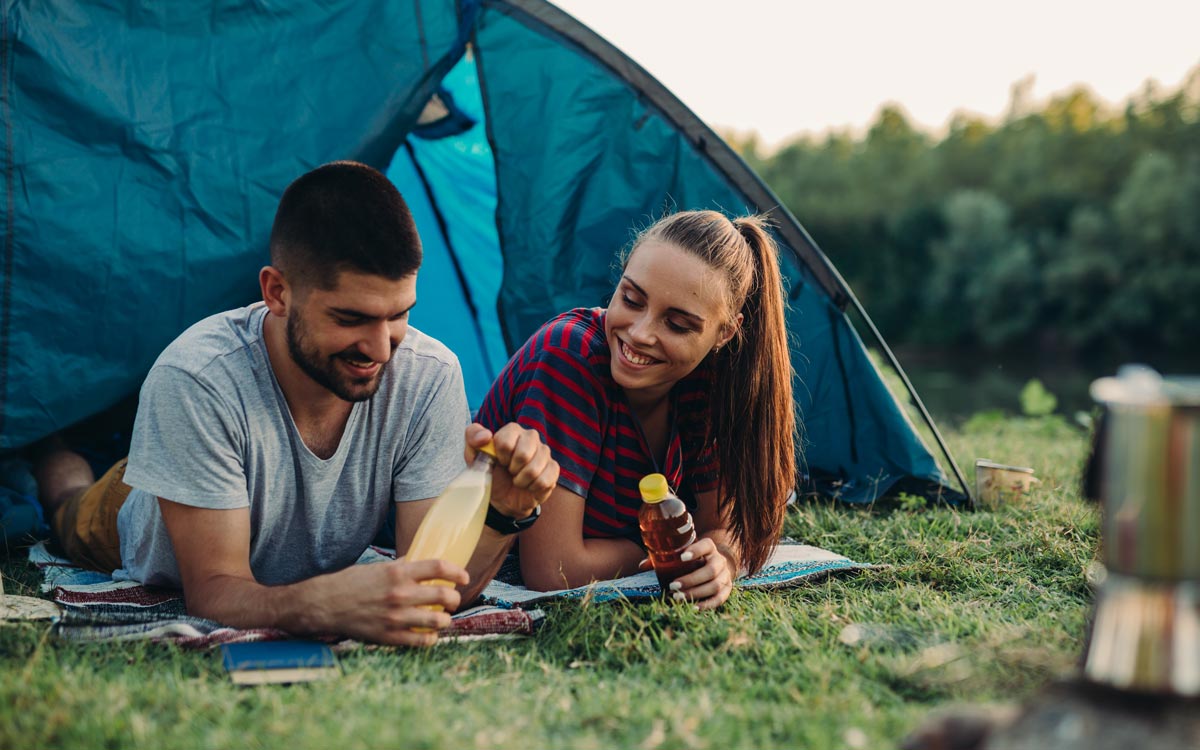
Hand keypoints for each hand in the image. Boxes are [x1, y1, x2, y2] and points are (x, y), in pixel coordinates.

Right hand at [315, 558, 468, 646]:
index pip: (439, 567)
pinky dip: (431, 638)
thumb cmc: (350, 582)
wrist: (324, 604)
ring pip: (438, 621)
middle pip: (444, 595)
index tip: (464, 577)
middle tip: (453, 599)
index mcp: (398, 572)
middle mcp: (400, 594)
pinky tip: (429, 634)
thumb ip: (400, 566)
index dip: (457, 572)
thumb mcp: (377, 567)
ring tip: (442, 617)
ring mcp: (396, 617)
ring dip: (445, 619)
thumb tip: (418, 560)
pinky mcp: (389, 636)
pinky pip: (421, 641)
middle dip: (454, 598)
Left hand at [465, 423, 558, 520]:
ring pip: (534, 470)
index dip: (500, 457)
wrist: (503, 496)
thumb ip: (473, 437)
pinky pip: (544, 481)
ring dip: (521, 481)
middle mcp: (531, 437)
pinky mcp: (553, 469)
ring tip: (518, 479)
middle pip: (523, 454)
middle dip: (512, 469)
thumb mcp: (474, 455)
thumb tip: (486, 436)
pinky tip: (529, 485)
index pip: (506, 442)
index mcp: (513, 430)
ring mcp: (545, 453)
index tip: (498, 461)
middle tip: (509, 471)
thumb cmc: (490, 472)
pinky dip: (533, 488)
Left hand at [662, 537, 734, 610]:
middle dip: (691, 580)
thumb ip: (664, 558)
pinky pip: (719, 599)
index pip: (707, 545)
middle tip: (673, 586)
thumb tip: (641, 566)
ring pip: (714, 586)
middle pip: (710, 570)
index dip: (696, 551)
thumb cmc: (694, 560)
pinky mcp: (727, 590)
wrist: (717, 565)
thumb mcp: (683, 555)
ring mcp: (725, 576)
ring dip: (695, 593)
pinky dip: (706, 605)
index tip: (681, 557)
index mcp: (709, 548)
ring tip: (677, 598)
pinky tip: (693, 608)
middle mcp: (720, 560)